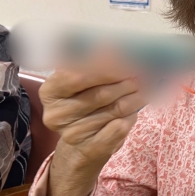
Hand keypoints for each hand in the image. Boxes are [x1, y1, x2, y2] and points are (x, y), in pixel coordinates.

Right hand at [40, 54, 145, 195]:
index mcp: (50, 91)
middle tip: (142, 77)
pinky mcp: (90, 148)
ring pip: (113, 111)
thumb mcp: (85, 82)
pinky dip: (130, 118)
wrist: (82, 147)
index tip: (127, 64)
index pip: (77, 76)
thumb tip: (111, 46)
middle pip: (100, 94)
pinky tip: (135, 112)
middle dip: (125, 83)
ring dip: (134, 99)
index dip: (105, 69)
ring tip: (144, 92)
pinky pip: (118, 129)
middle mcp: (56, 114)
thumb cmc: (85, 106)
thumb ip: (95, 64)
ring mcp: (72, 134)